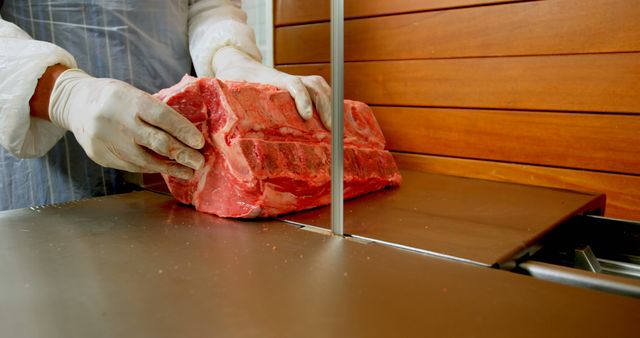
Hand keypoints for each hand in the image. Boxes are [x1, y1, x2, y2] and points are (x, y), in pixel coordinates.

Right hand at [48, 69, 204, 179]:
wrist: (75, 103)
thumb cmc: (116, 98)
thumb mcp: (133, 94)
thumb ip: (156, 111)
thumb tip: (189, 133)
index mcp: (129, 100)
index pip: (162, 116)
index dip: (183, 131)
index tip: (199, 142)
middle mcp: (117, 121)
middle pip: (156, 142)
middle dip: (182, 154)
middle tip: (200, 162)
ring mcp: (106, 141)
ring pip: (145, 161)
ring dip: (170, 167)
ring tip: (189, 171)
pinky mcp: (100, 156)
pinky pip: (133, 166)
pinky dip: (152, 168)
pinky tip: (166, 168)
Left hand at [212, 47, 331, 128]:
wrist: (236, 64)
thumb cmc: (231, 79)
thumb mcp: (227, 91)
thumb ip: (228, 104)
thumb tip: (224, 126)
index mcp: (270, 81)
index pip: (293, 84)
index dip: (302, 98)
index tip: (306, 116)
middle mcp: (286, 79)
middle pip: (314, 85)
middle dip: (325, 106)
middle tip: (330, 128)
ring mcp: (294, 82)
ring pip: (319, 86)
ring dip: (331, 104)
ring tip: (336, 127)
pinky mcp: (298, 87)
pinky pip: (319, 91)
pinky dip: (329, 103)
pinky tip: (333, 120)